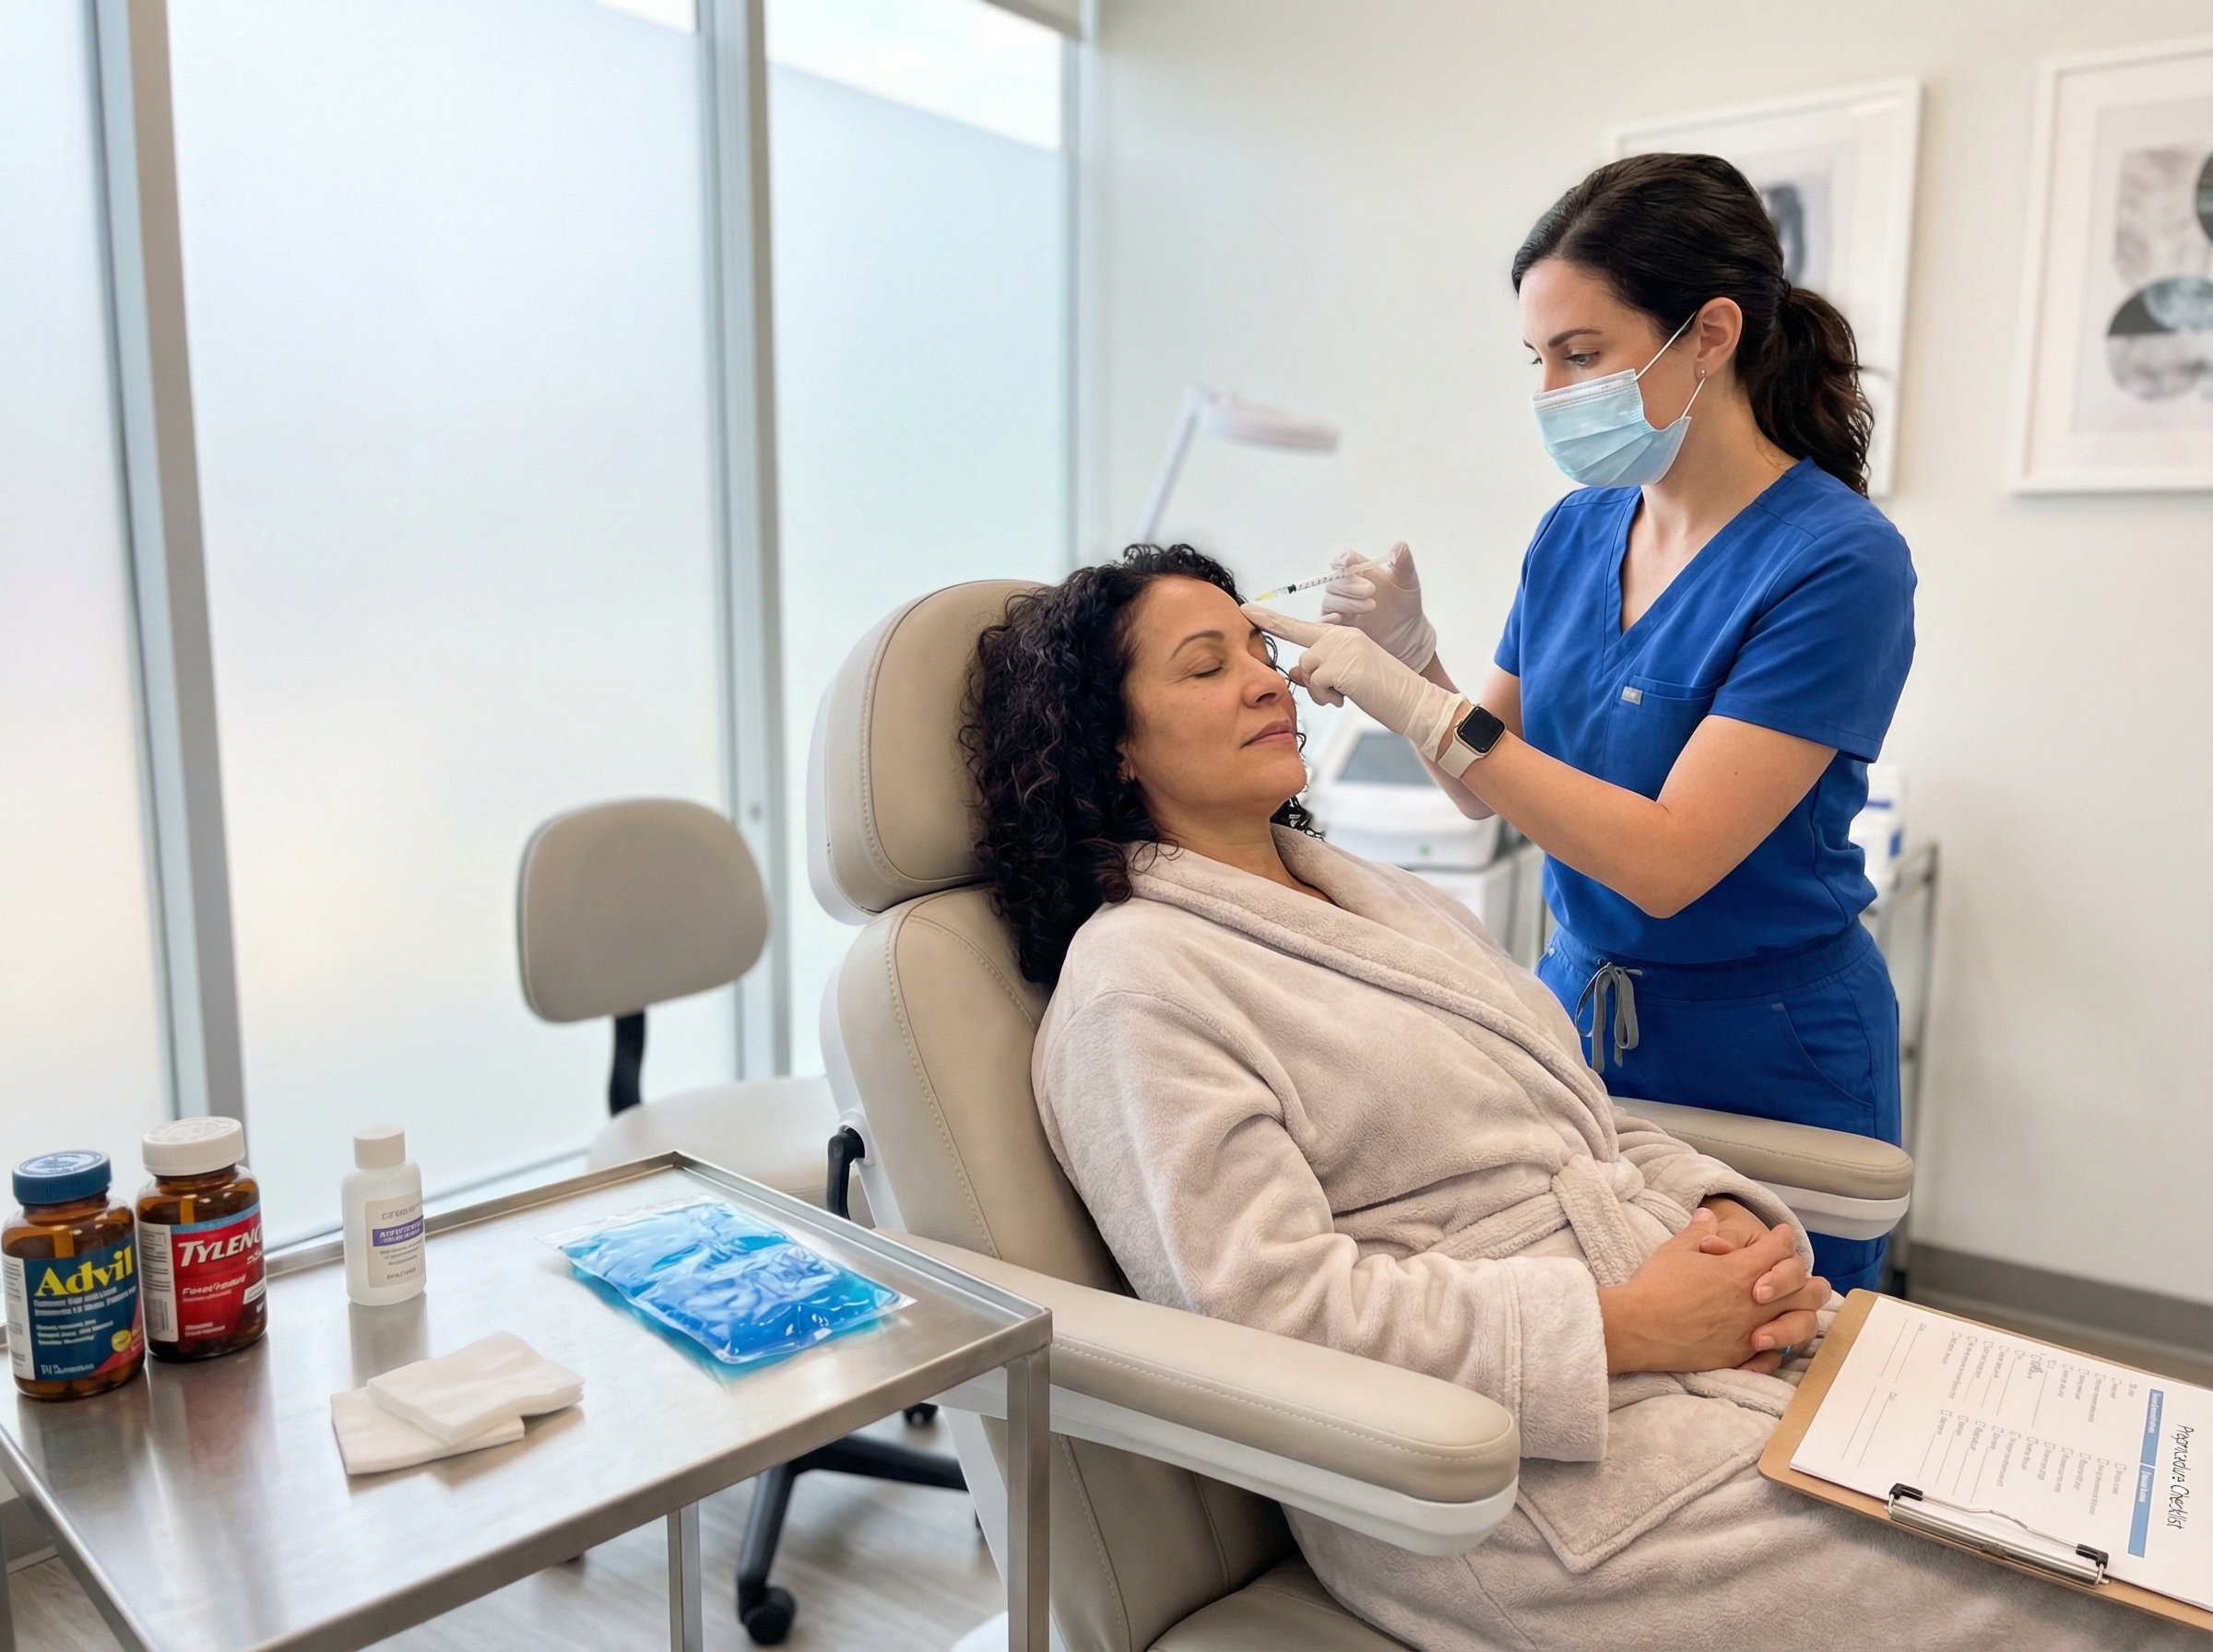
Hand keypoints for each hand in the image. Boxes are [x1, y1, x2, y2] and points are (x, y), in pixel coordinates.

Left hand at [1243, 606, 1463, 761]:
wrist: (1414, 703)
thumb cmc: (1381, 693)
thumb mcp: (1345, 680)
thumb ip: (1318, 671)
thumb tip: (1291, 669)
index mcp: (1343, 635)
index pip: (1298, 627)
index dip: (1270, 620)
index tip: (1245, 609)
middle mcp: (1342, 635)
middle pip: (1303, 658)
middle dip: (1314, 682)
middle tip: (1336, 693)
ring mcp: (1343, 648)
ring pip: (1308, 671)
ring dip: (1322, 691)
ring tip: (1346, 694)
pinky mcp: (1343, 665)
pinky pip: (1317, 684)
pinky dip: (1328, 697)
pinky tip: (1349, 697)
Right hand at [1321, 542, 1436, 670]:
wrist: (1407, 634)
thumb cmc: (1405, 605)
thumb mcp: (1408, 583)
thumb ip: (1404, 564)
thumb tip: (1400, 545)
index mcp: (1359, 571)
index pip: (1342, 559)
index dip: (1342, 558)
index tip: (1348, 560)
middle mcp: (1346, 587)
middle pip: (1334, 581)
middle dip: (1350, 585)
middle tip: (1371, 590)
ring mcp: (1339, 607)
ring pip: (1329, 600)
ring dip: (1347, 603)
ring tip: (1371, 606)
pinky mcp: (1336, 626)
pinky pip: (1322, 621)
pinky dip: (1327, 619)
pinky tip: (1340, 619)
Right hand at [1596, 1213, 1827, 1376]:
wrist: (1638, 1328)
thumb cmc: (1655, 1285)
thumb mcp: (1676, 1249)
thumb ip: (1699, 1232)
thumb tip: (1707, 1215)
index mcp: (1743, 1270)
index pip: (1781, 1248)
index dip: (1783, 1238)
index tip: (1780, 1236)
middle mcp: (1756, 1301)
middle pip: (1807, 1288)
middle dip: (1806, 1278)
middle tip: (1795, 1274)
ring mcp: (1752, 1331)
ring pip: (1802, 1322)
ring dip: (1802, 1312)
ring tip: (1793, 1308)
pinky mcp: (1742, 1356)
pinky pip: (1779, 1354)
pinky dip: (1781, 1346)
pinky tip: (1772, 1340)